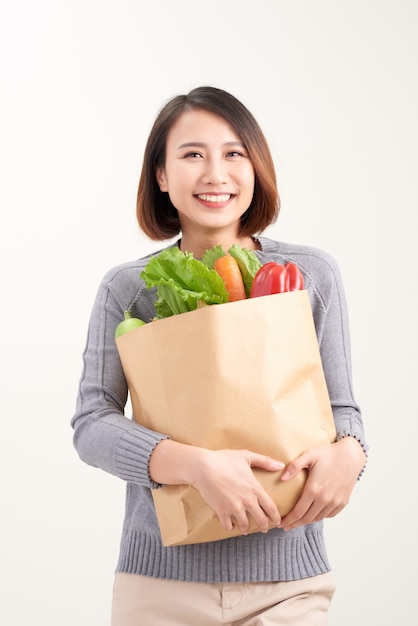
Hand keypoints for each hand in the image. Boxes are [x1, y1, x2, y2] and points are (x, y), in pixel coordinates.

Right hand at [149, 440, 284, 534]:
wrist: (204, 467)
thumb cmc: (224, 459)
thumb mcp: (247, 456)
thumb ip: (265, 461)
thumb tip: (281, 465)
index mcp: (255, 489)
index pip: (271, 508)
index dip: (276, 518)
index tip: (277, 522)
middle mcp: (247, 501)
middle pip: (261, 520)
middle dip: (264, 527)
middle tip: (264, 529)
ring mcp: (234, 508)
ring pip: (245, 525)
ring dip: (246, 528)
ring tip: (245, 529)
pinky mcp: (221, 511)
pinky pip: (228, 526)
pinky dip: (230, 527)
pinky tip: (231, 525)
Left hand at [279, 437, 366, 530]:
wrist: (351, 455)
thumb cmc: (328, 454)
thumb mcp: (309, 455)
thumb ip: (294, 466)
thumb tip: (282, 478)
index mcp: (314, 489)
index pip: (298, 512)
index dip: (289, 520)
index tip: (280, 524)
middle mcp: (325, 499)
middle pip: (307, 518)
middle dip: (295, 524)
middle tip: (285, 526)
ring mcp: (335, 502)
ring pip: (318, 518)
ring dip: (307, 521)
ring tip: (298, 521)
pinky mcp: (343, 502)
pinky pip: (329, 515)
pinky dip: (320, 516)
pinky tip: (314, 514)